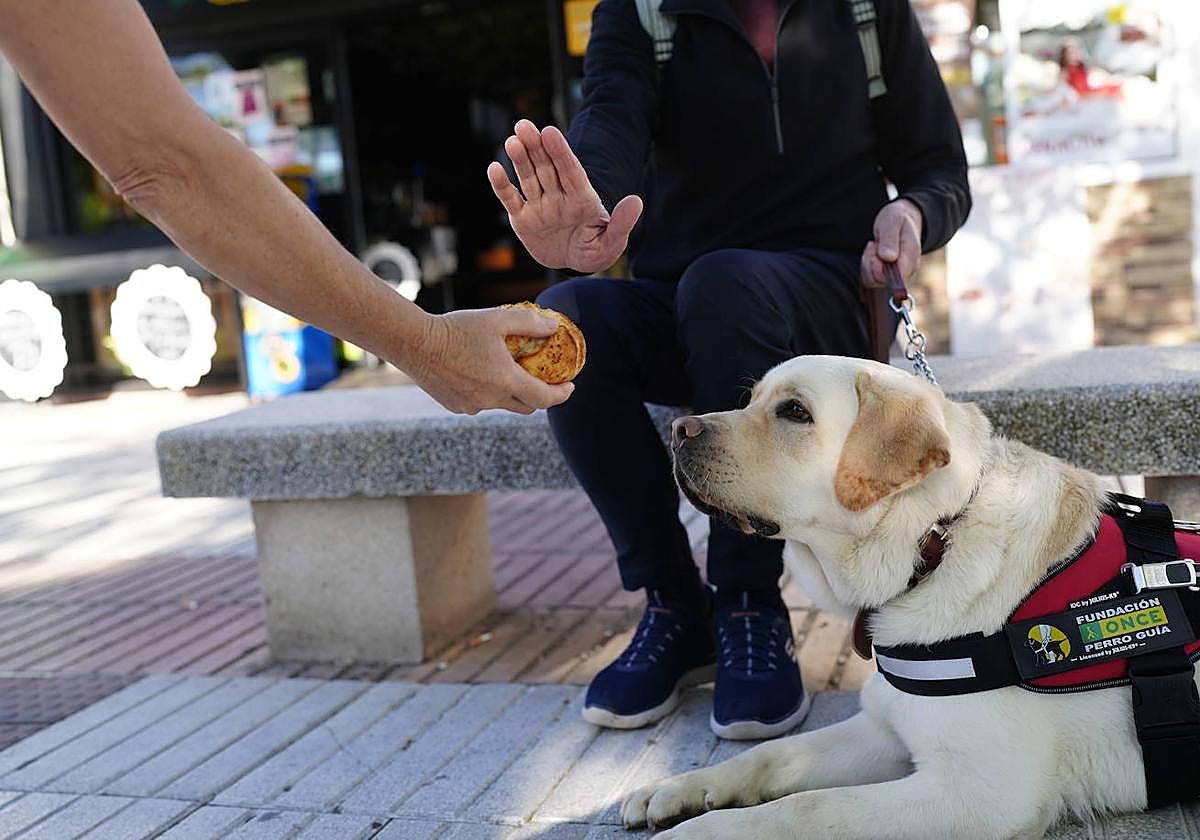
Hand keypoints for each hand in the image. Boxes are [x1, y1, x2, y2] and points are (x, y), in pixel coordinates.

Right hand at [405, 307, 573, 414]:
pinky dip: (487, 393)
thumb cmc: (457, 329)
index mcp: (505, 381)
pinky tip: (479, 373)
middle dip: (540, 396)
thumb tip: (554, 327)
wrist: (415, 343)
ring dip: (510, 393)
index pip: (544, 398)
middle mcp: (490, 400)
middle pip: (526, 406)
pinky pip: (479, 403)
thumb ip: (530, 323)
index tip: (570, 386)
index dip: (561, 394)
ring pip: (501, 404)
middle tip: (544, 381)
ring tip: (507, 371)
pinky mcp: (455, 407)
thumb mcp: (497, 319)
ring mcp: (472, 406)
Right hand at [487, 119, 642, 273]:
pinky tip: (493, 168)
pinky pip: (511, 200)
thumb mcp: (611, 244)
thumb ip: (622, 224)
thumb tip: (636, 201)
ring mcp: (539, 206)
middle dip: (536, 147)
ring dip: (520, 160)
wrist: (573, 264)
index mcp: (582, 199)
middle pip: (546, 168)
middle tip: (524, 125)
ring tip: (512, 141)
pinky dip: (501, 185)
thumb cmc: (595, 251)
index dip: (561, 152)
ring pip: (528, 178)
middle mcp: (559, 197)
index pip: (571, 172)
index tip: (551, 132)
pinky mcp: (523, 219)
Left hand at [861, 198, 923, 285]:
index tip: (876, 249)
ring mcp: (897, 276)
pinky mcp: (886, 278)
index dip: (881, 268)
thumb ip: (890, 239)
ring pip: (873, 280)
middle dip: (872, 261)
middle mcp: (907, 271)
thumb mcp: (893, 220)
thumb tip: (889, 258)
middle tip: (876, 243)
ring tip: (876, 245)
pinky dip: (866, 266)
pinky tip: (873, 253)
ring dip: (867, 262)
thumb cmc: (897, 220)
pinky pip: (869, 279)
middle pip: (882, 279)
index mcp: (912, 256)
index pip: (899, 275)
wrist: (900, 222)